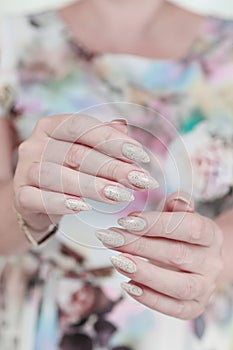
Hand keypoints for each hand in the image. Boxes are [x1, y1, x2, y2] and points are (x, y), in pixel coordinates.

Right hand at [13, 114, 157, 231]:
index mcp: (51, 126)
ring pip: (58, 176)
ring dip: (92, 186)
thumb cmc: (67, 171)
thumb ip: (102, 139)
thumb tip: (124, 126)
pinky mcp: (20, 195)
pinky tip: (83, 207)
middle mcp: (35, 144)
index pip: (82, 126)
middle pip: (76, 153)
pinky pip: (39, 198)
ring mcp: (25, 169)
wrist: (37, 198)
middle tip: (139, 180)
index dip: (112, 139)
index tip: (140, 155)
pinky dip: (61, 203)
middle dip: (112, 167)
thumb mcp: (85, 152)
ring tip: (120, 195)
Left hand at [96, 192, 222, 319]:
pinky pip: (174, 308)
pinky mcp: (195, 307)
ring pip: (179, 286)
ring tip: (117, 262)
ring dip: (144, 274)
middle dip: (139, 246)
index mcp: (211, 235)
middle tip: (111, 238)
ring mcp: (206, 287)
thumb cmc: (183, 235)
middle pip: (178, 255)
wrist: (200, 262)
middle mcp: (212, 262)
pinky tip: (128, 285)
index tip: (126, 221)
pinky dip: (150, 299)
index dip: (157, 224)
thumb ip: (177, 205)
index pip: (190, 228)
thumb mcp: (181, 215)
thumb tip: (176, 199)